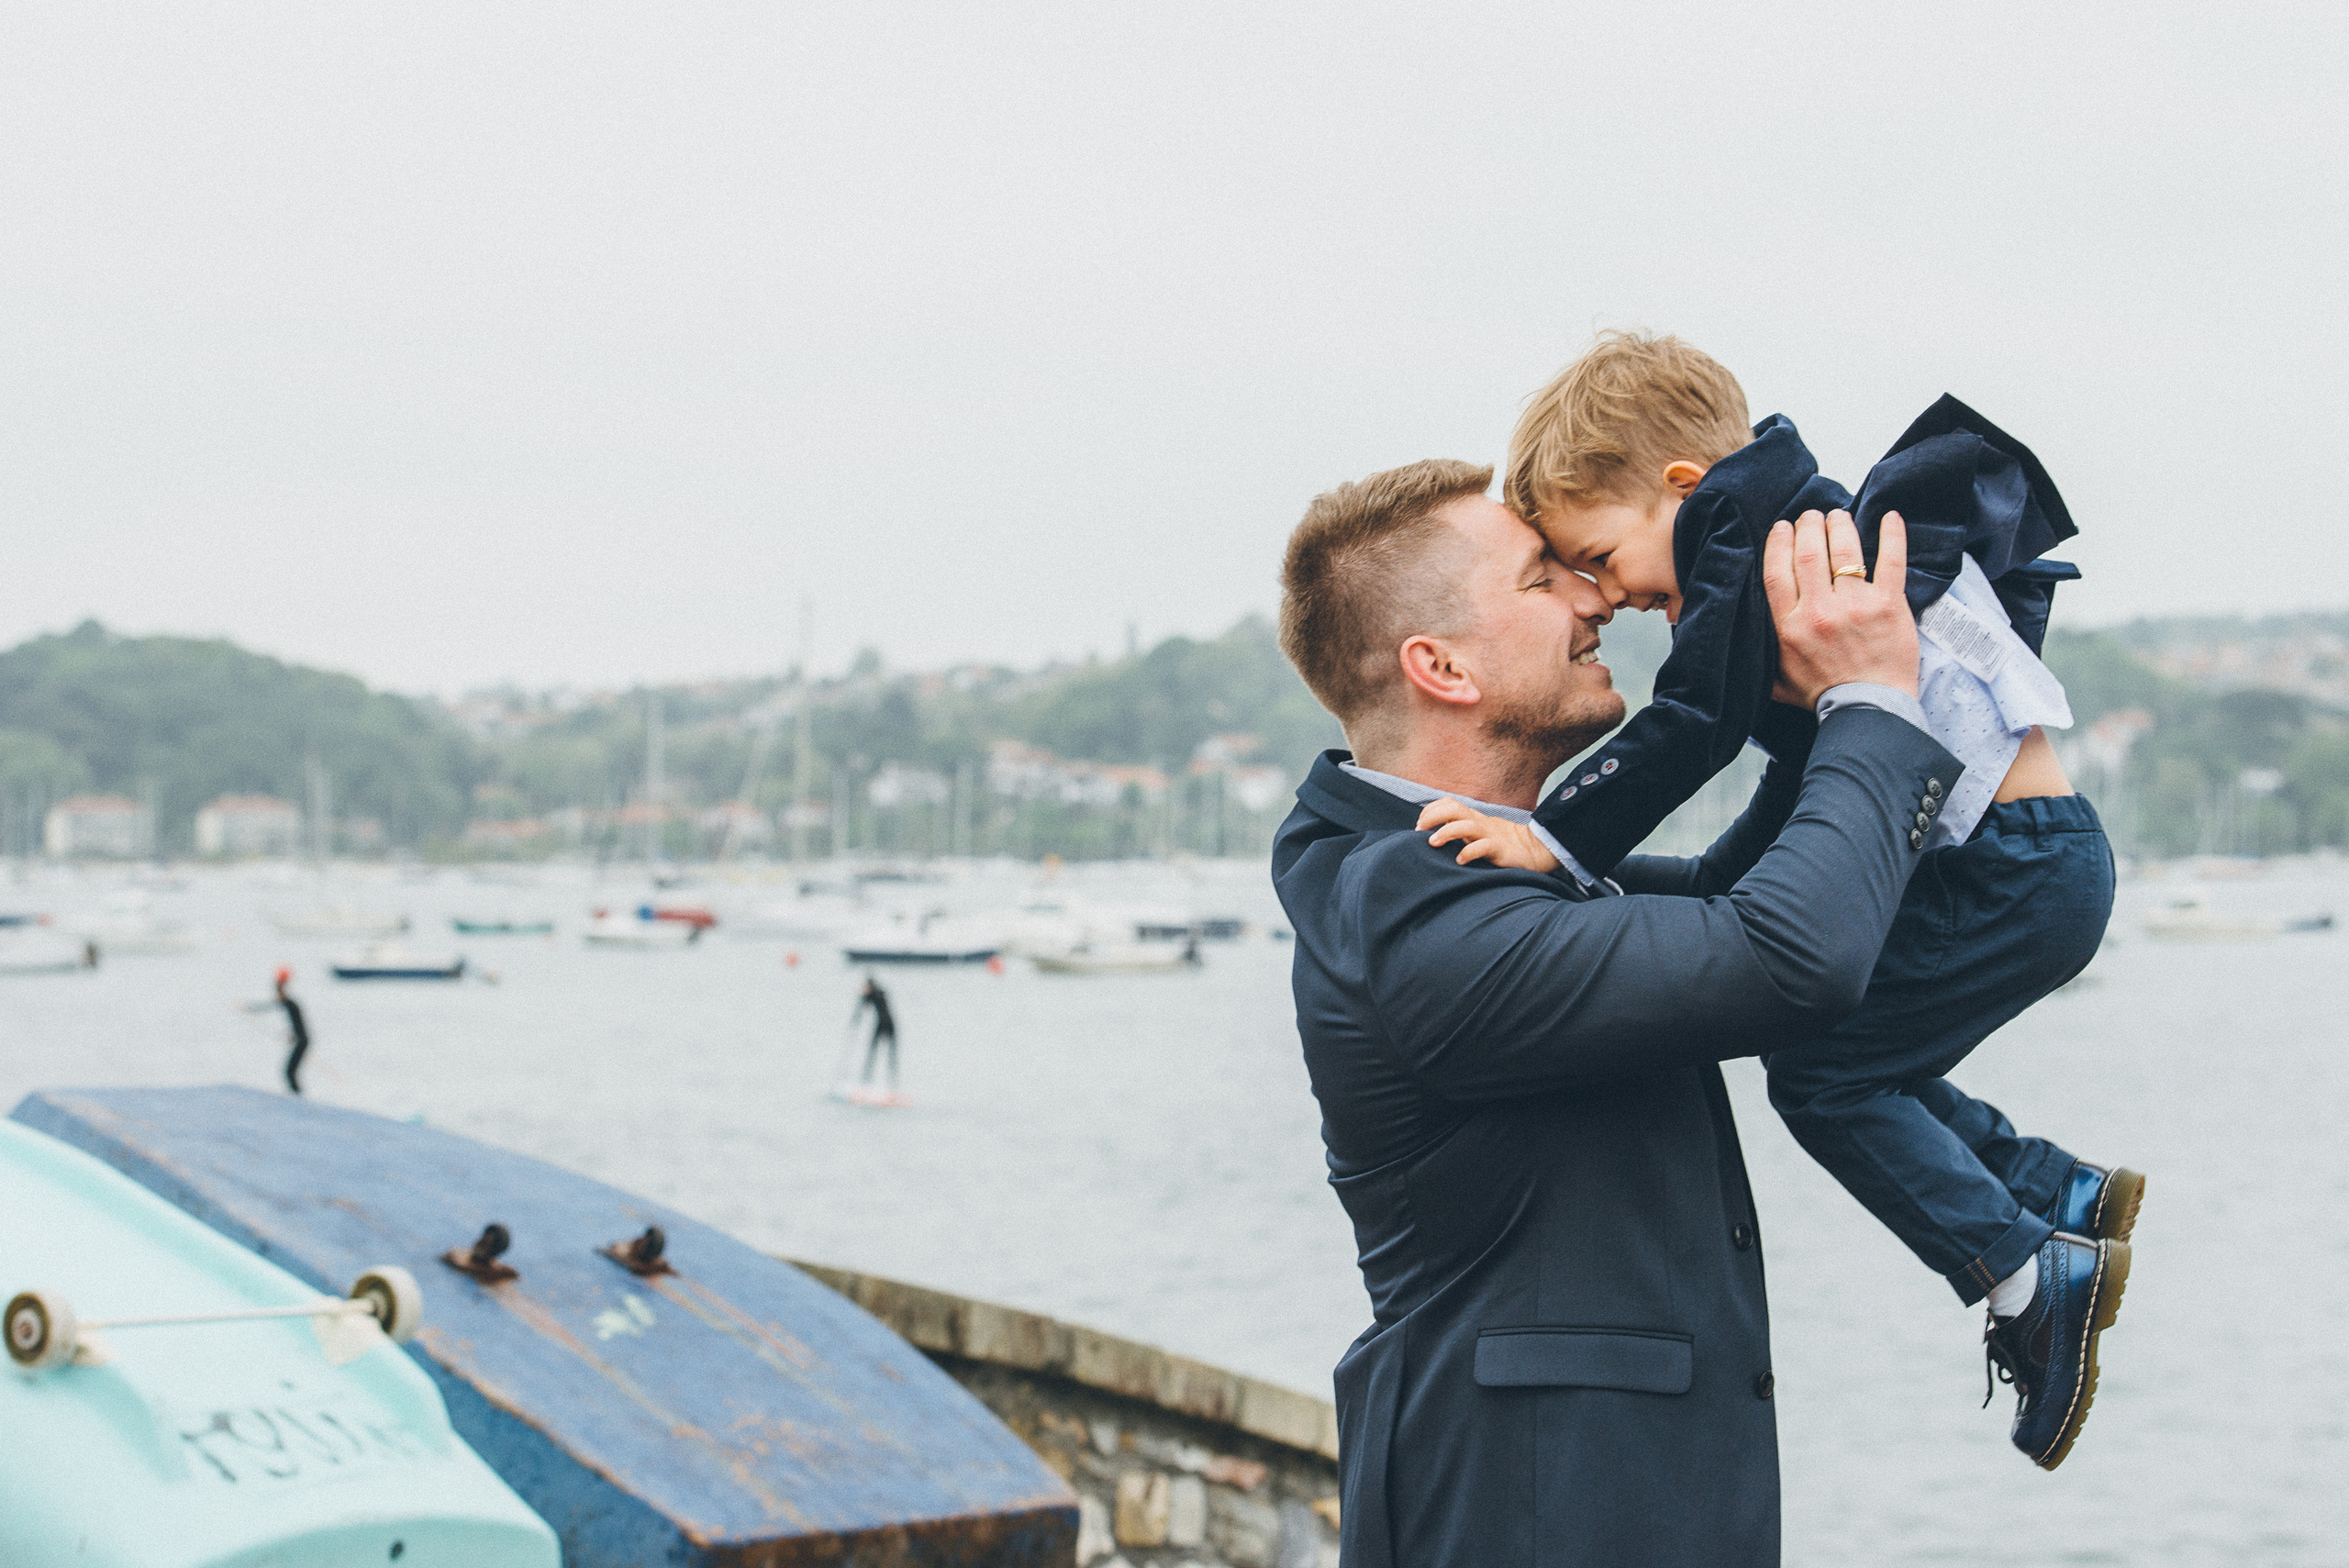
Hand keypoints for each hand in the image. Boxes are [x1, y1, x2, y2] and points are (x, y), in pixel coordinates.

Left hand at [1417, 798, 1561, 871]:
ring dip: (1446, 832)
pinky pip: (1483, 847)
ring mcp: (1490, 835)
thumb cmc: (1502, 844)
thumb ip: (1460, 832)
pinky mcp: (1500, 849)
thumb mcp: (1478, 834)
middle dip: (1432, 816)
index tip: (1419, 825)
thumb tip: (1432, 837)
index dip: (1431, 810)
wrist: (1535, 849)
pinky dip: (1469, 852)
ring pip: (1466, 825)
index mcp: (1473, 818)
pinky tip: (1459, 860)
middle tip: (1418, 830)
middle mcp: (1479, 823)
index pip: (1449, 803)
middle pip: (1453, 808)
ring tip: (1433, 842)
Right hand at [1762, 508, 1917, 705]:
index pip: (1777, 571)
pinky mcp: (1889, 605)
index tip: (1782, 528)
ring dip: (1839, 525)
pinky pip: (1891, 561)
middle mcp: (1819, 611)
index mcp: (1789, 626)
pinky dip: (1892, 535)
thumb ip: (1761, 652)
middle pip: (1809, 552)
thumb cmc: (1823, 695)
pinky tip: (1890, 517)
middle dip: (1808, 526)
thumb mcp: (1775, 678)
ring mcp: (1855, 606)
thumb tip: (1739, 636)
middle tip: (1811, 516)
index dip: (1778, 543)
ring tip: (1838, 516)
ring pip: (1844, 550)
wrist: (1868, 710)